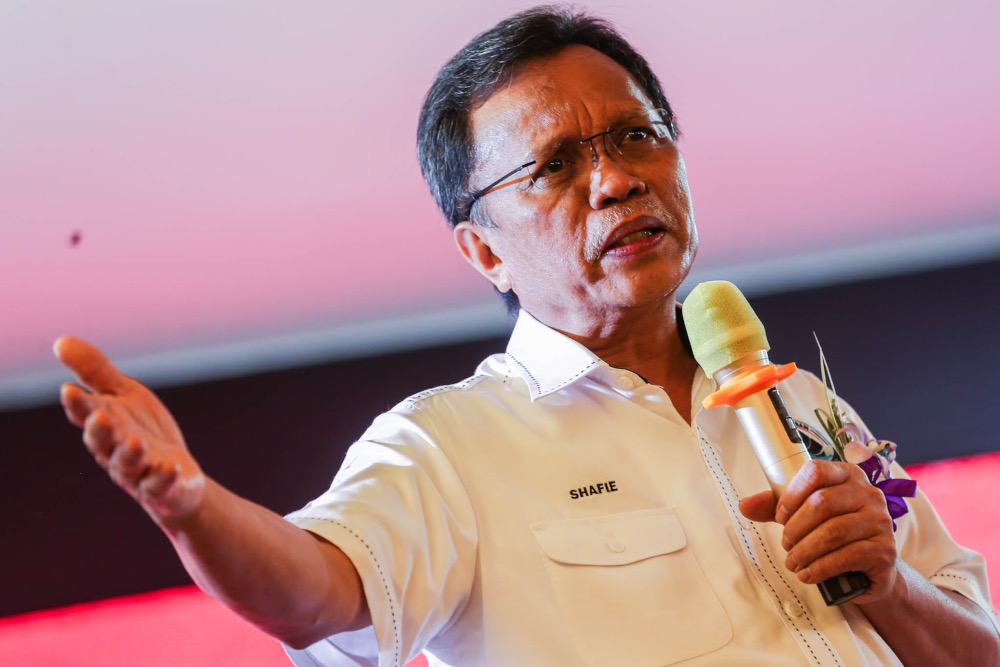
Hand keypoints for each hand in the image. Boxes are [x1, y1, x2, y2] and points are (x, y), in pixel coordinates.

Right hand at [55, 336, 204, 522]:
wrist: (177, 473)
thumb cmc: (144, 430)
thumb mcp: (125, 395)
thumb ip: (96, 372)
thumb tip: (60, 342)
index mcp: (104, 426)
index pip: (85, 415)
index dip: (77, 405)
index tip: (69, 390)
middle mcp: (114, 451)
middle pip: (102, 442)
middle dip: (100, 431)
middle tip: (101, 417)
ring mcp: (137, 473)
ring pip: (127, 465)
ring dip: (129, 454)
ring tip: (136, 442)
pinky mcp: (162, 489)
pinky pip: (159, 486)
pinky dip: (163, 478)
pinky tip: (171, 467)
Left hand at [739, 459, 897, 602]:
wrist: (870, 570)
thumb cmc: (834, 535)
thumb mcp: (804, 516)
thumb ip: (776, 507)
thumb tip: (745, 505)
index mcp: (847, 476)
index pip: (816, 471)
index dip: (792, 493)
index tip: (781, 516)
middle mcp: (868, 494)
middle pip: (822, 503)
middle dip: (795, 527)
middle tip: (786, 544)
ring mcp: (880, 521)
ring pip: (833, 531)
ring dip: (805, 550)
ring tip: (793, 562)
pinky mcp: (884, 550)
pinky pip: (847, 556)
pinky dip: (821, 567)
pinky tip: (808, 574)